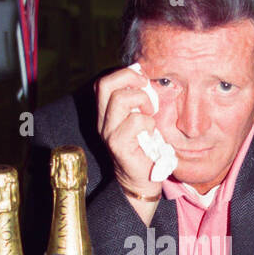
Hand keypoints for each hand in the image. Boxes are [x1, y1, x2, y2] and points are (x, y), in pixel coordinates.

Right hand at [96, 64, 161, 197]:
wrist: (142, 180)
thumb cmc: (145, 148)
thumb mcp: (139, 119)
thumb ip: (138, 102)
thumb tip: (147, 80)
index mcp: (106, 113)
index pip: (102, 82)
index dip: (123, 74)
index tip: (142, 80)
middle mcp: (103, 121)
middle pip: (105, 84)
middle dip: (130, 78)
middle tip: (146, 88)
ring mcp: (108, 133)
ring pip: (120, 99)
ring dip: (142, 100)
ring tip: (150, 112)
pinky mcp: (118, 145)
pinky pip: (135, 121)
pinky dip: (149, 122)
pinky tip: (151, 132)